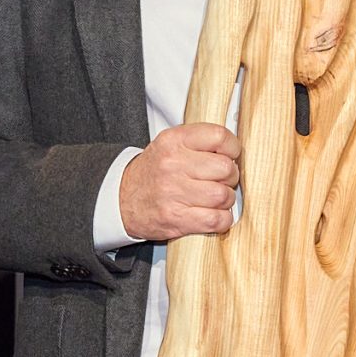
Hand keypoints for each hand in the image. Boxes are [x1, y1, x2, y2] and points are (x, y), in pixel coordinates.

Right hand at [116, 123, 240, 242]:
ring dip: (225, 200)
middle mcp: (173, 164)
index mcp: (173, 141)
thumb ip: (199, 141)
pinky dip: (222, 220)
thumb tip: (234, 151)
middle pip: (226, 168)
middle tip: (221, 180)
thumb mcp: (169, 145)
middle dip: (230, 177)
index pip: (219, 137)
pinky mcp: (176, 218)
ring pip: (223, 195)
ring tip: (214, 198)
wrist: (121, 199)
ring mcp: (174, 193)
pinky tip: (213, 215)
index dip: (232, 148)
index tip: (230, 155)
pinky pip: (216, 220)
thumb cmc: (153, 172)